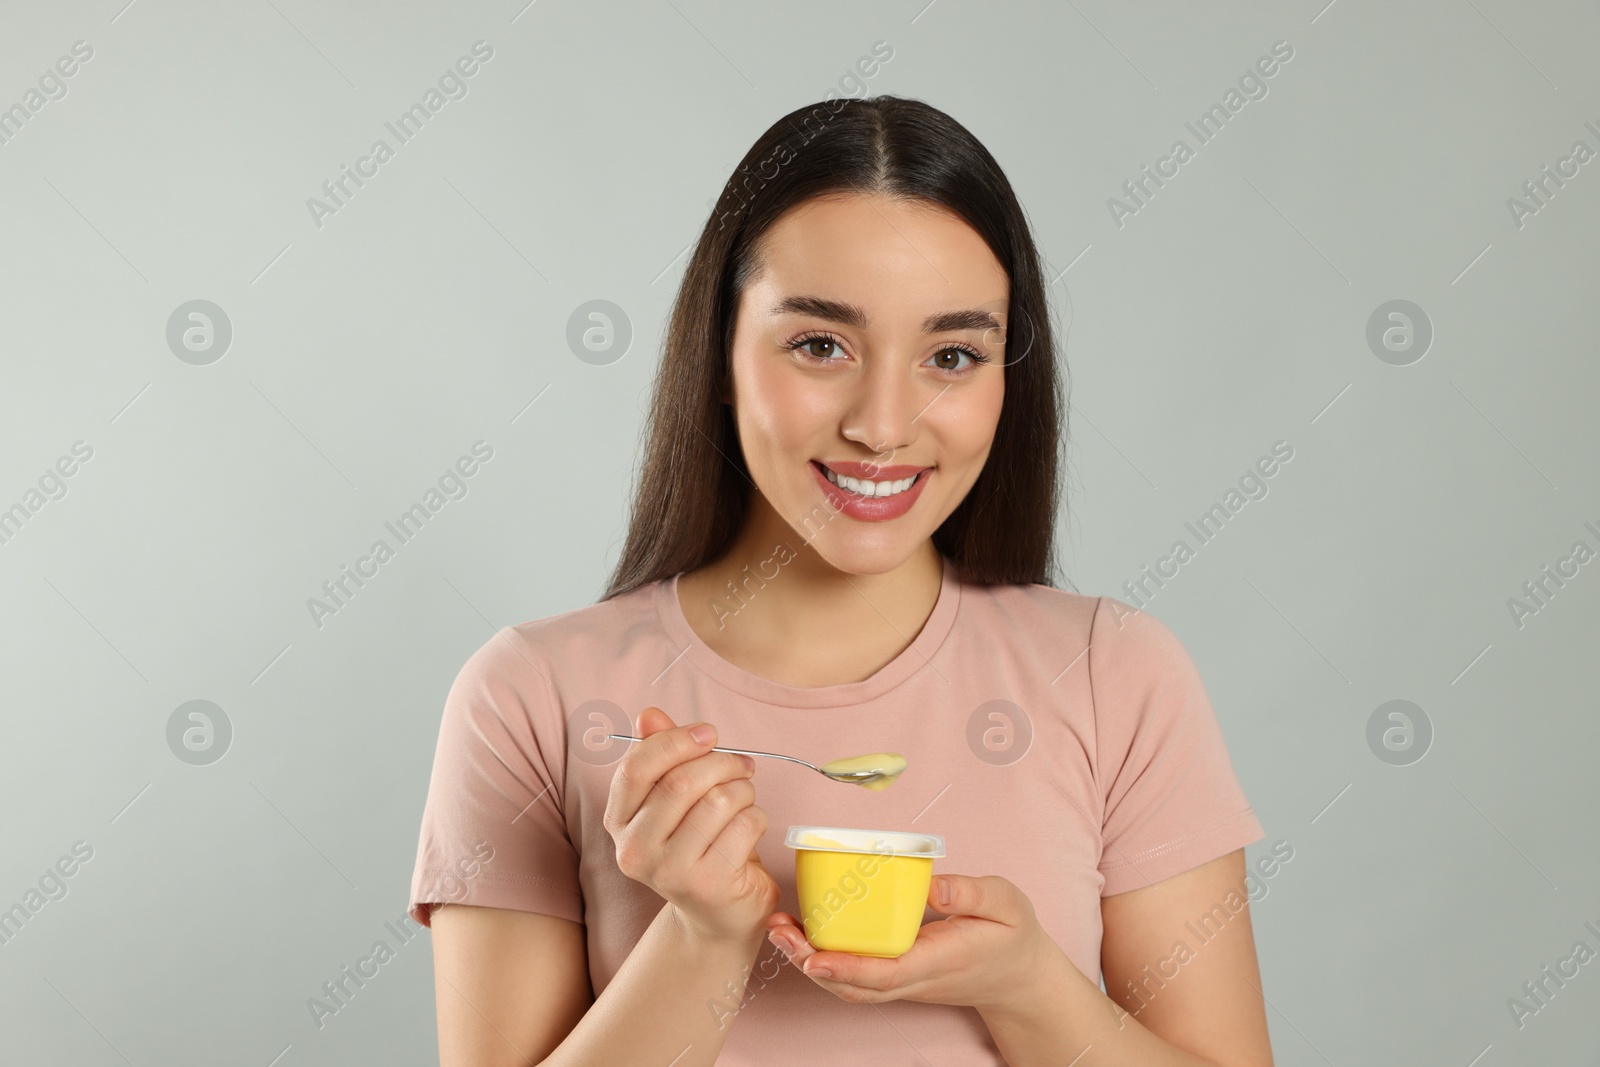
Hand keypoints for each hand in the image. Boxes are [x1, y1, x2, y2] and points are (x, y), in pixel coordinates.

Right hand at [603, 707, 778, 944]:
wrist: (719, 913)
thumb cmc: (698, 844)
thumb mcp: (675, 798)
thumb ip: (661, 754)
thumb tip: (649, 714)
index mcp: (618, 821)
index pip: (636, 768)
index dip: (676, 741)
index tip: (708, 733)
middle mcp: (635, 850)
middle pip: (681, 782)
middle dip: (722, 763)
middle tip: (741, 765)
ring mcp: (669, 872)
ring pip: (718, 800)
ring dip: (743, 790)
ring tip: (744, 799)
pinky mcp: (708, 885)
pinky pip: (745, 825)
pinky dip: (757, 817)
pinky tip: (751, 829)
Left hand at [765, 874, 1052, 1011]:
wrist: (1018, 976)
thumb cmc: (1010, 935)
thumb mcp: (1006, 904)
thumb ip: (973, 894)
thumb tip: (934, 886)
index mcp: (941, 960)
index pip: (888, 972)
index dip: (848, 968)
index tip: (815, 956)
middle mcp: (916, 979)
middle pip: (856, 986)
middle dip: (812, 964)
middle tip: (780, 931)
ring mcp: (904, 983)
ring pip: (850, 987)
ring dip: (810, 963)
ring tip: (780, 930)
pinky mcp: (896, 977)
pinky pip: (855, 978)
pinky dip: (824, 961)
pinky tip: (803, 934)